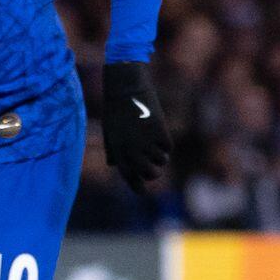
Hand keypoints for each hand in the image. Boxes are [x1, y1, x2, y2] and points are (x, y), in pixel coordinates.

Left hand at [101, 62, 172, 193]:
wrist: (126, 87)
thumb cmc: (116, 109)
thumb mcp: (111, 132)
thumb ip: (114, 151)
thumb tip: (118, 167)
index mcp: (118, 151)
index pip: (129, 177)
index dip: (137, 187)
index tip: (143, 192)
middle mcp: (132, 150)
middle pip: (150, 173)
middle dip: (154, 172)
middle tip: (155, 168)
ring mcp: (147, 142)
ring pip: (161, 160)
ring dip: (160, 154)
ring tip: (153, 141)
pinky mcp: (159, 132)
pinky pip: (168, 147)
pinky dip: (165, 141)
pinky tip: (158, 130)